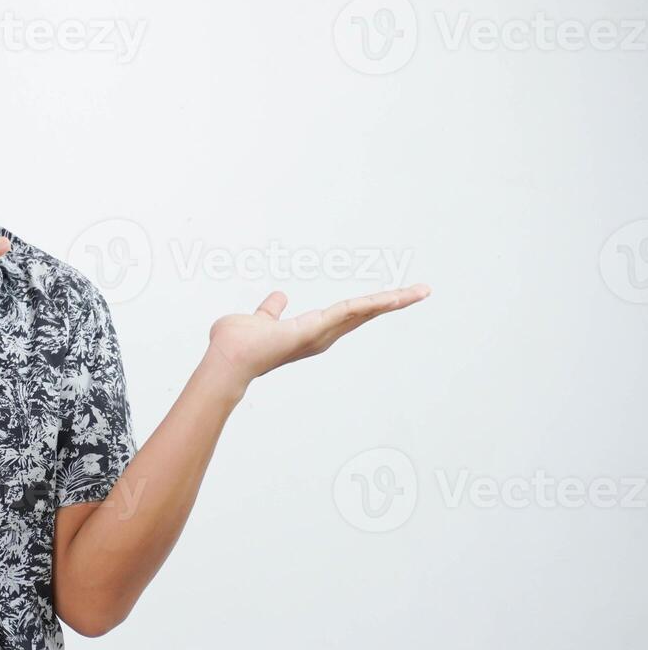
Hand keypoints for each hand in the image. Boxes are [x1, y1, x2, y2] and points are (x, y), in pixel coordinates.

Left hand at [204, 283, 432, 389]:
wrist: (227, 358)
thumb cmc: (237, 344)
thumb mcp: (259, 319)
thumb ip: (270, 311)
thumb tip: (279, 297)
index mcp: (310, 331)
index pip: (347, 314)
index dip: (370, 306)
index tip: (392, 297)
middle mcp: (321, 335)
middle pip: (364, 314)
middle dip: (393, 303)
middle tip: (422, 291)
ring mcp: (321, 333)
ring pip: (363, 312)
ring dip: (392, 301)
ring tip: (420, 291)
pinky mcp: (315, 328)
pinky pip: (348, 311)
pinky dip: (372, 304)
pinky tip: (395, 297)